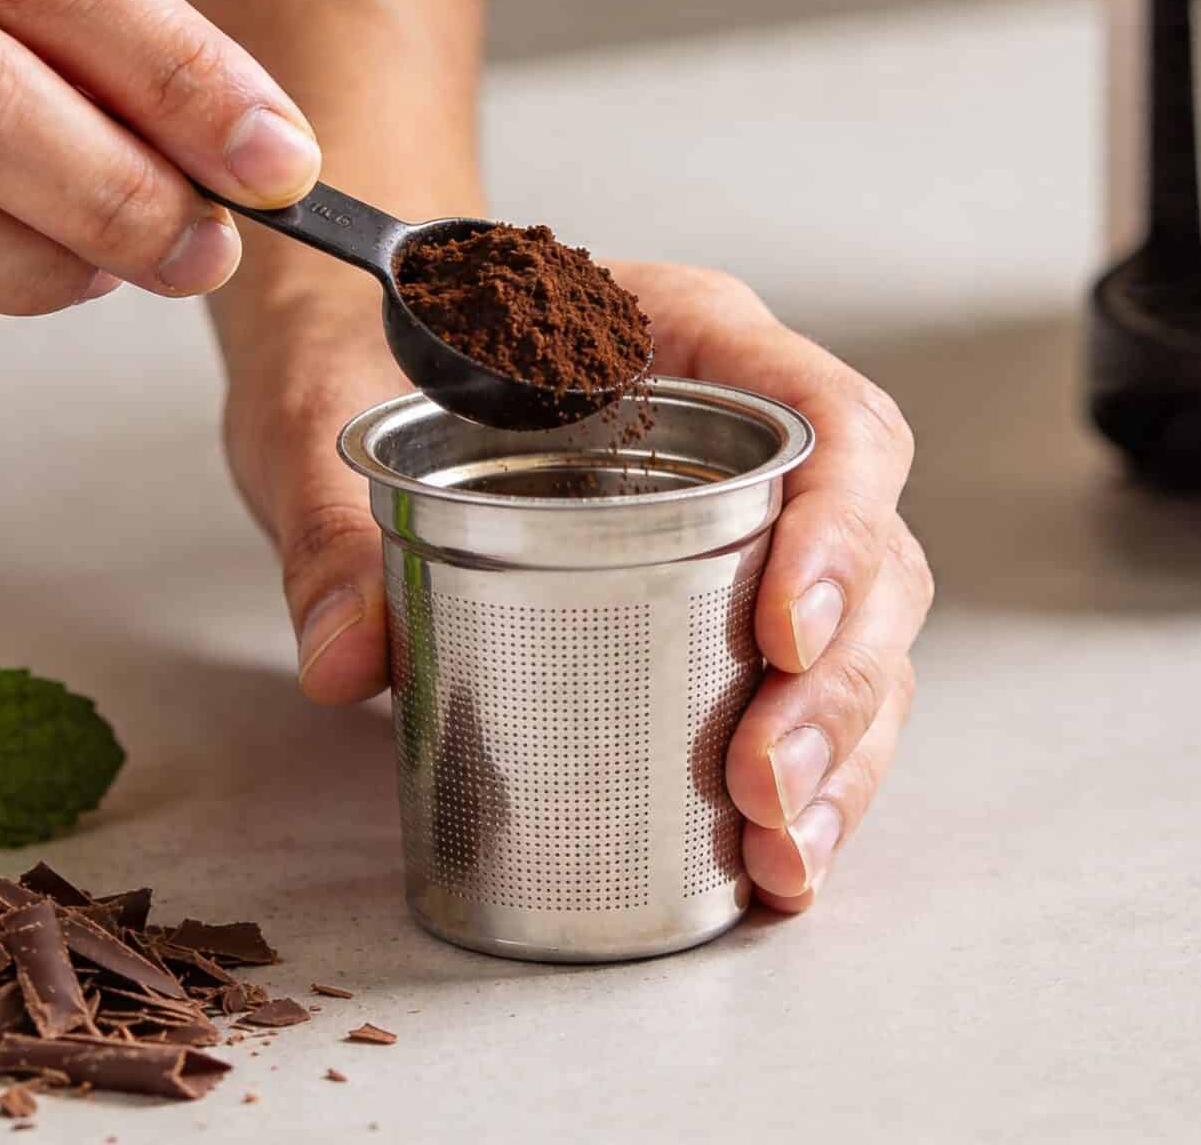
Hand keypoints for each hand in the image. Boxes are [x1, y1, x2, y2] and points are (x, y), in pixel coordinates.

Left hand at [223, 262, 929, 911]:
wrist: (347, 357)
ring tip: (782, 849)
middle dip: (837, 683)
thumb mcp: (326, 414)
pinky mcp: (724, 608)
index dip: (837, 530)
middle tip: (763, 784)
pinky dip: (814, 782)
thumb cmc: (367, 347)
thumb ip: (332, 525)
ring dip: (841, 750)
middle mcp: (750, 432)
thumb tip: (347, 660)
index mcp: (689, 337)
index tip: (784, 634)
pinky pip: (812, 690)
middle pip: (874, 551)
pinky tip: (781, 863)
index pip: (830, 419)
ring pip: (864, 637)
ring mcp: (752, 523)